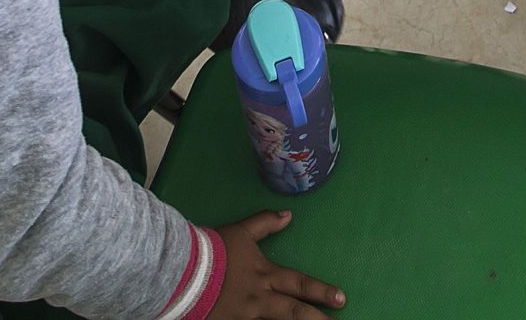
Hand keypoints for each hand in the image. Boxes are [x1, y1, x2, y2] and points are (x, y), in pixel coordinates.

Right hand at [208, 212, 344, 317]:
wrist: (183, 270)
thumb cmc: (213, 250)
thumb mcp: (241, 232)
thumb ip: (265, 224)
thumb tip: (288, 215)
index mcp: (265, 275)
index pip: (300, 284)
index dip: (322, 292)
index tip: (342, 299)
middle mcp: (260, 299)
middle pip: (295, 313)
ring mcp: (244, 317)